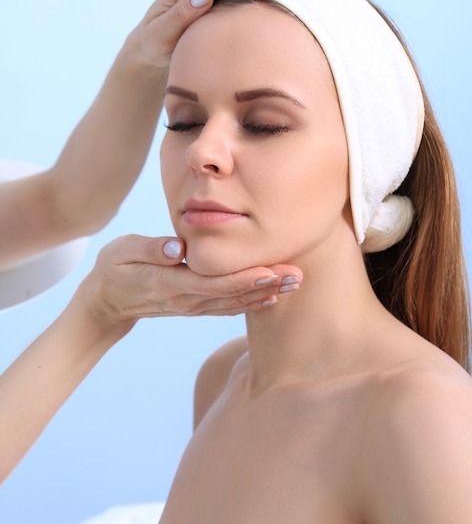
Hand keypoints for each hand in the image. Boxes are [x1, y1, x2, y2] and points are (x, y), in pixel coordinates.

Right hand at [78, 234, 302, 327]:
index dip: (243, 279)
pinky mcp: (195, 307)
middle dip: (266, 286)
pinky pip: (228, 308)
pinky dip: (251, 304)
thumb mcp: (121, 252)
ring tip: (295, 285)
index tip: (271, 271)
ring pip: (234, 304)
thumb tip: (178, 249)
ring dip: (266, 295)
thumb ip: (150, 249)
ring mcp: (192, 307)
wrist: (107, 303)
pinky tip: (272, 297)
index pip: (213, 283)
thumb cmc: (115, 269)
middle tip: (298, 276)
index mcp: (169, 284)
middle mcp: (186, 300)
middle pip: (232, 295)